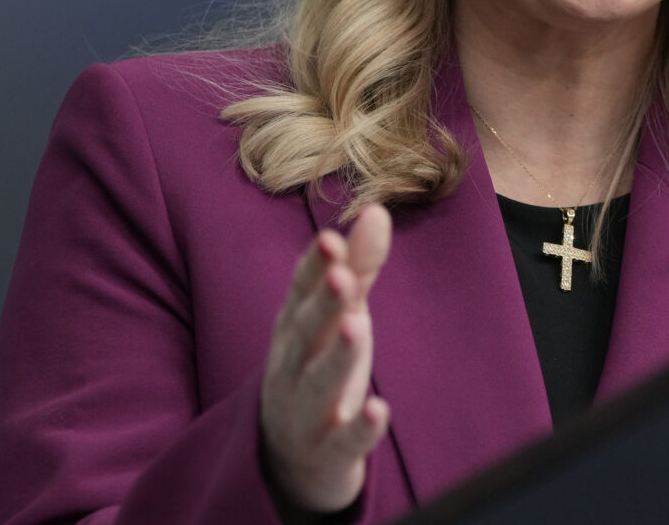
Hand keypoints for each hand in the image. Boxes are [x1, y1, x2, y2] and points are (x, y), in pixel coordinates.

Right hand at [260, 205, 392, 514]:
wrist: (289, 459)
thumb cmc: (319, 366)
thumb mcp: (339, 315)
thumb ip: (359, 265)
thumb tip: (378, 209)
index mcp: (294, 327)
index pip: (300, 292)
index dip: (314, 268)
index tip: (330, 239)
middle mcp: (292, 366)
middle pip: (305, 332)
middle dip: (323, 303)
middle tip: (343, 276)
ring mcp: (305, 412)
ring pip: (318, 383)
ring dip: (337, 355)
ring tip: (358, 327)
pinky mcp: (328, 452)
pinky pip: (343, 441)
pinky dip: (360, 428)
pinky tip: (379, 409)